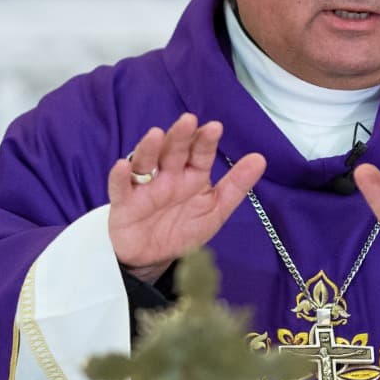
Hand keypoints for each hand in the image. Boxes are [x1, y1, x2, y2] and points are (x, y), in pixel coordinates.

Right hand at [108, 113, 265, 284]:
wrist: (155, 259)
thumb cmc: (184, 229)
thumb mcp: (216, 209)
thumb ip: (236, 186)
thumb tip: (260, 158)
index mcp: (191, 175)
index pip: (200, 153)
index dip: (205, 141)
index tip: (215, 128)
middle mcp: (168, 176)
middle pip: (173, 151)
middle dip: (180, 136)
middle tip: (188, 121)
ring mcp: (144, 187)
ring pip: (145, 162)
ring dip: (149, 148)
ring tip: (156, 135)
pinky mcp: (124, 204)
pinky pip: (120, 188)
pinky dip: (119, 177)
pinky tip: (122, 166)